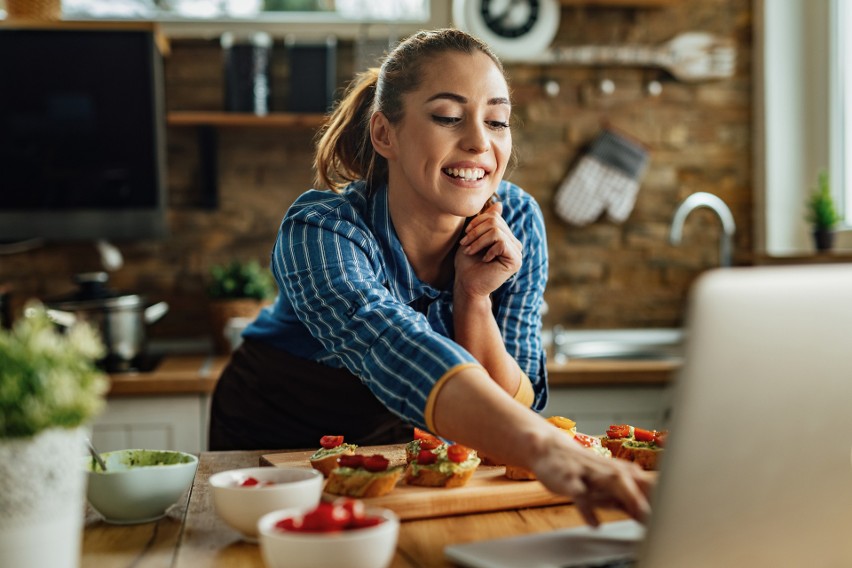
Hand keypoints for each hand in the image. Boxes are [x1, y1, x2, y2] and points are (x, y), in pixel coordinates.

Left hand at [454, 201, 522, 297]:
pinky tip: (485, 260)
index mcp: (506, 237)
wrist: (467, 285)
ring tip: (470, 251)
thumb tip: (499, 204)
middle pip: (495, 221)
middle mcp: (514, 243)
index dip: (477, 222)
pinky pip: (501, 243)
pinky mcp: (515, 260)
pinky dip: (488, 249)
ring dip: (478, 241)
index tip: (465, 236)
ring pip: (496, 231)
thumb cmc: (467, 263)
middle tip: (465, 244)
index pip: (494, 217)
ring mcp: (517, 252)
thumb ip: (486, 222)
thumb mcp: (474, 237)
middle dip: (476, 231)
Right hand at [531, 433, 654, 526]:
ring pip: (612, 481)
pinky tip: (595, 523)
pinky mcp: (569, 479)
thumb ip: (629, 499)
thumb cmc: (582, 470)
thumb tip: (651, 515)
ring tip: (639, 514)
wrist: (549, 448)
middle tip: (664, 517)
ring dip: (628, 496)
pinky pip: (579, 494)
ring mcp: (589, 473)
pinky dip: (587, 509)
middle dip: (651, 497)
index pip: (649, 484)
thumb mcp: (607, 484)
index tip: (674, 516)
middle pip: (636, 481)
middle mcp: (609, 470)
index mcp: (622, 471)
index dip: (664, 499)